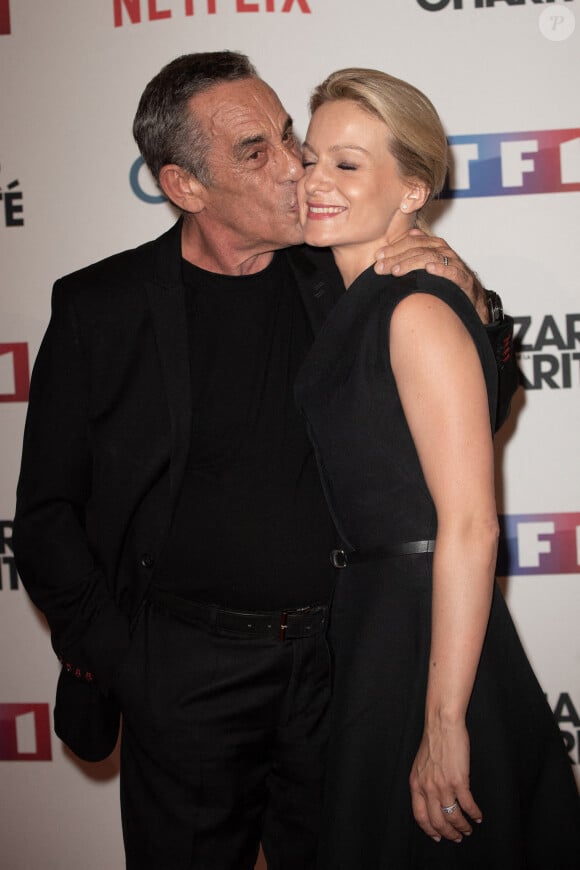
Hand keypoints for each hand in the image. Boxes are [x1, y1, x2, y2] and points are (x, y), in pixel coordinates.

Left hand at [374, 229, 488, 321]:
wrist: (470, 296)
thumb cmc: (444, 280)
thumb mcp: (426, 265)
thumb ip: (413, 253)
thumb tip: (401, 240)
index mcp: (433, 246)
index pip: (411, 241)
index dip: (394, 248)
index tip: (377, 256)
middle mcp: (443, 252)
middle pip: (417, 249)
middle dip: (396, 257)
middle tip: (380, 267)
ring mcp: (454, 264)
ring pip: (430, 258)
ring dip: (411, 264)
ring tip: (396, 271)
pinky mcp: (463, 278)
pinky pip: (452, 272)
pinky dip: (441, 270)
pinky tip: (429, 270)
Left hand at [409, 719, 481, 843]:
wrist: (442, 724)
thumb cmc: (433, 741)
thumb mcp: (420, 765)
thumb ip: (423, 783)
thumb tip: (430, 800)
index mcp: (416, 784)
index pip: (420, 816)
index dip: (430, 830)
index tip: (437, 836)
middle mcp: (427, 788)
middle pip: (437, 821)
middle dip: (448, 833)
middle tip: (457, 837)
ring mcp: (443, 785)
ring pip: (453, 817)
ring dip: (462, 827)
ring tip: (468, 829)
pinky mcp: (459, 780)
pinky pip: (467, 805)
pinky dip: (474, 814)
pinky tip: (478, 816)